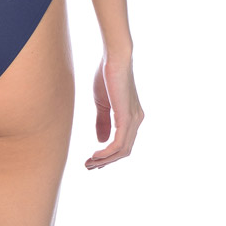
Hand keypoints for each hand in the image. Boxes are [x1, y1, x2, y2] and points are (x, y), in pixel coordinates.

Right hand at [85, 54, 143, 169]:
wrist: (114, 58)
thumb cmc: (107, 75)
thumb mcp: (102, 103)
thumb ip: (103, 122)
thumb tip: (101, 141)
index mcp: (132, 117)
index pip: (123, 144)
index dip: (108, 155)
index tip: (93, 161)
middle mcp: (137, 121)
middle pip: (124, 151)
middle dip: (106, 162)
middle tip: (88, 166)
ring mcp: (134, 120)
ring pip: (122, 151)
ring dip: (105, 160)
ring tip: (89, 163)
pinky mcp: (127, 118)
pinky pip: (119, 144)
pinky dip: (106, 153)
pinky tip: (95, 155)